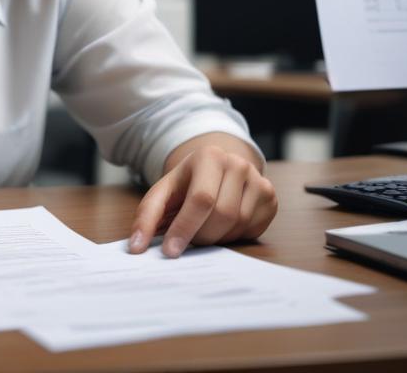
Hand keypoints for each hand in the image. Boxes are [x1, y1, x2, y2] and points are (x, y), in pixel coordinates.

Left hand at [128, 143, 276, 257]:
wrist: (218, 169)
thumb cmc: (186, 184)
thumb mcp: (163, 191)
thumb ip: (147, 215)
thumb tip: (135, 247)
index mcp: (209, 156)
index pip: (201, 200)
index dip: (185, 228)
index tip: (170, 251)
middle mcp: (238, 164)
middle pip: (222, 215)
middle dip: (201, 235)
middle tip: (188, 240)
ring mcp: (259, 180)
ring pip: (238, 225)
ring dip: (217, 237)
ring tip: (204, 229)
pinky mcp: (270, 197)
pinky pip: (253, 229)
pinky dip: (234, 236)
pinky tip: (223, 226)